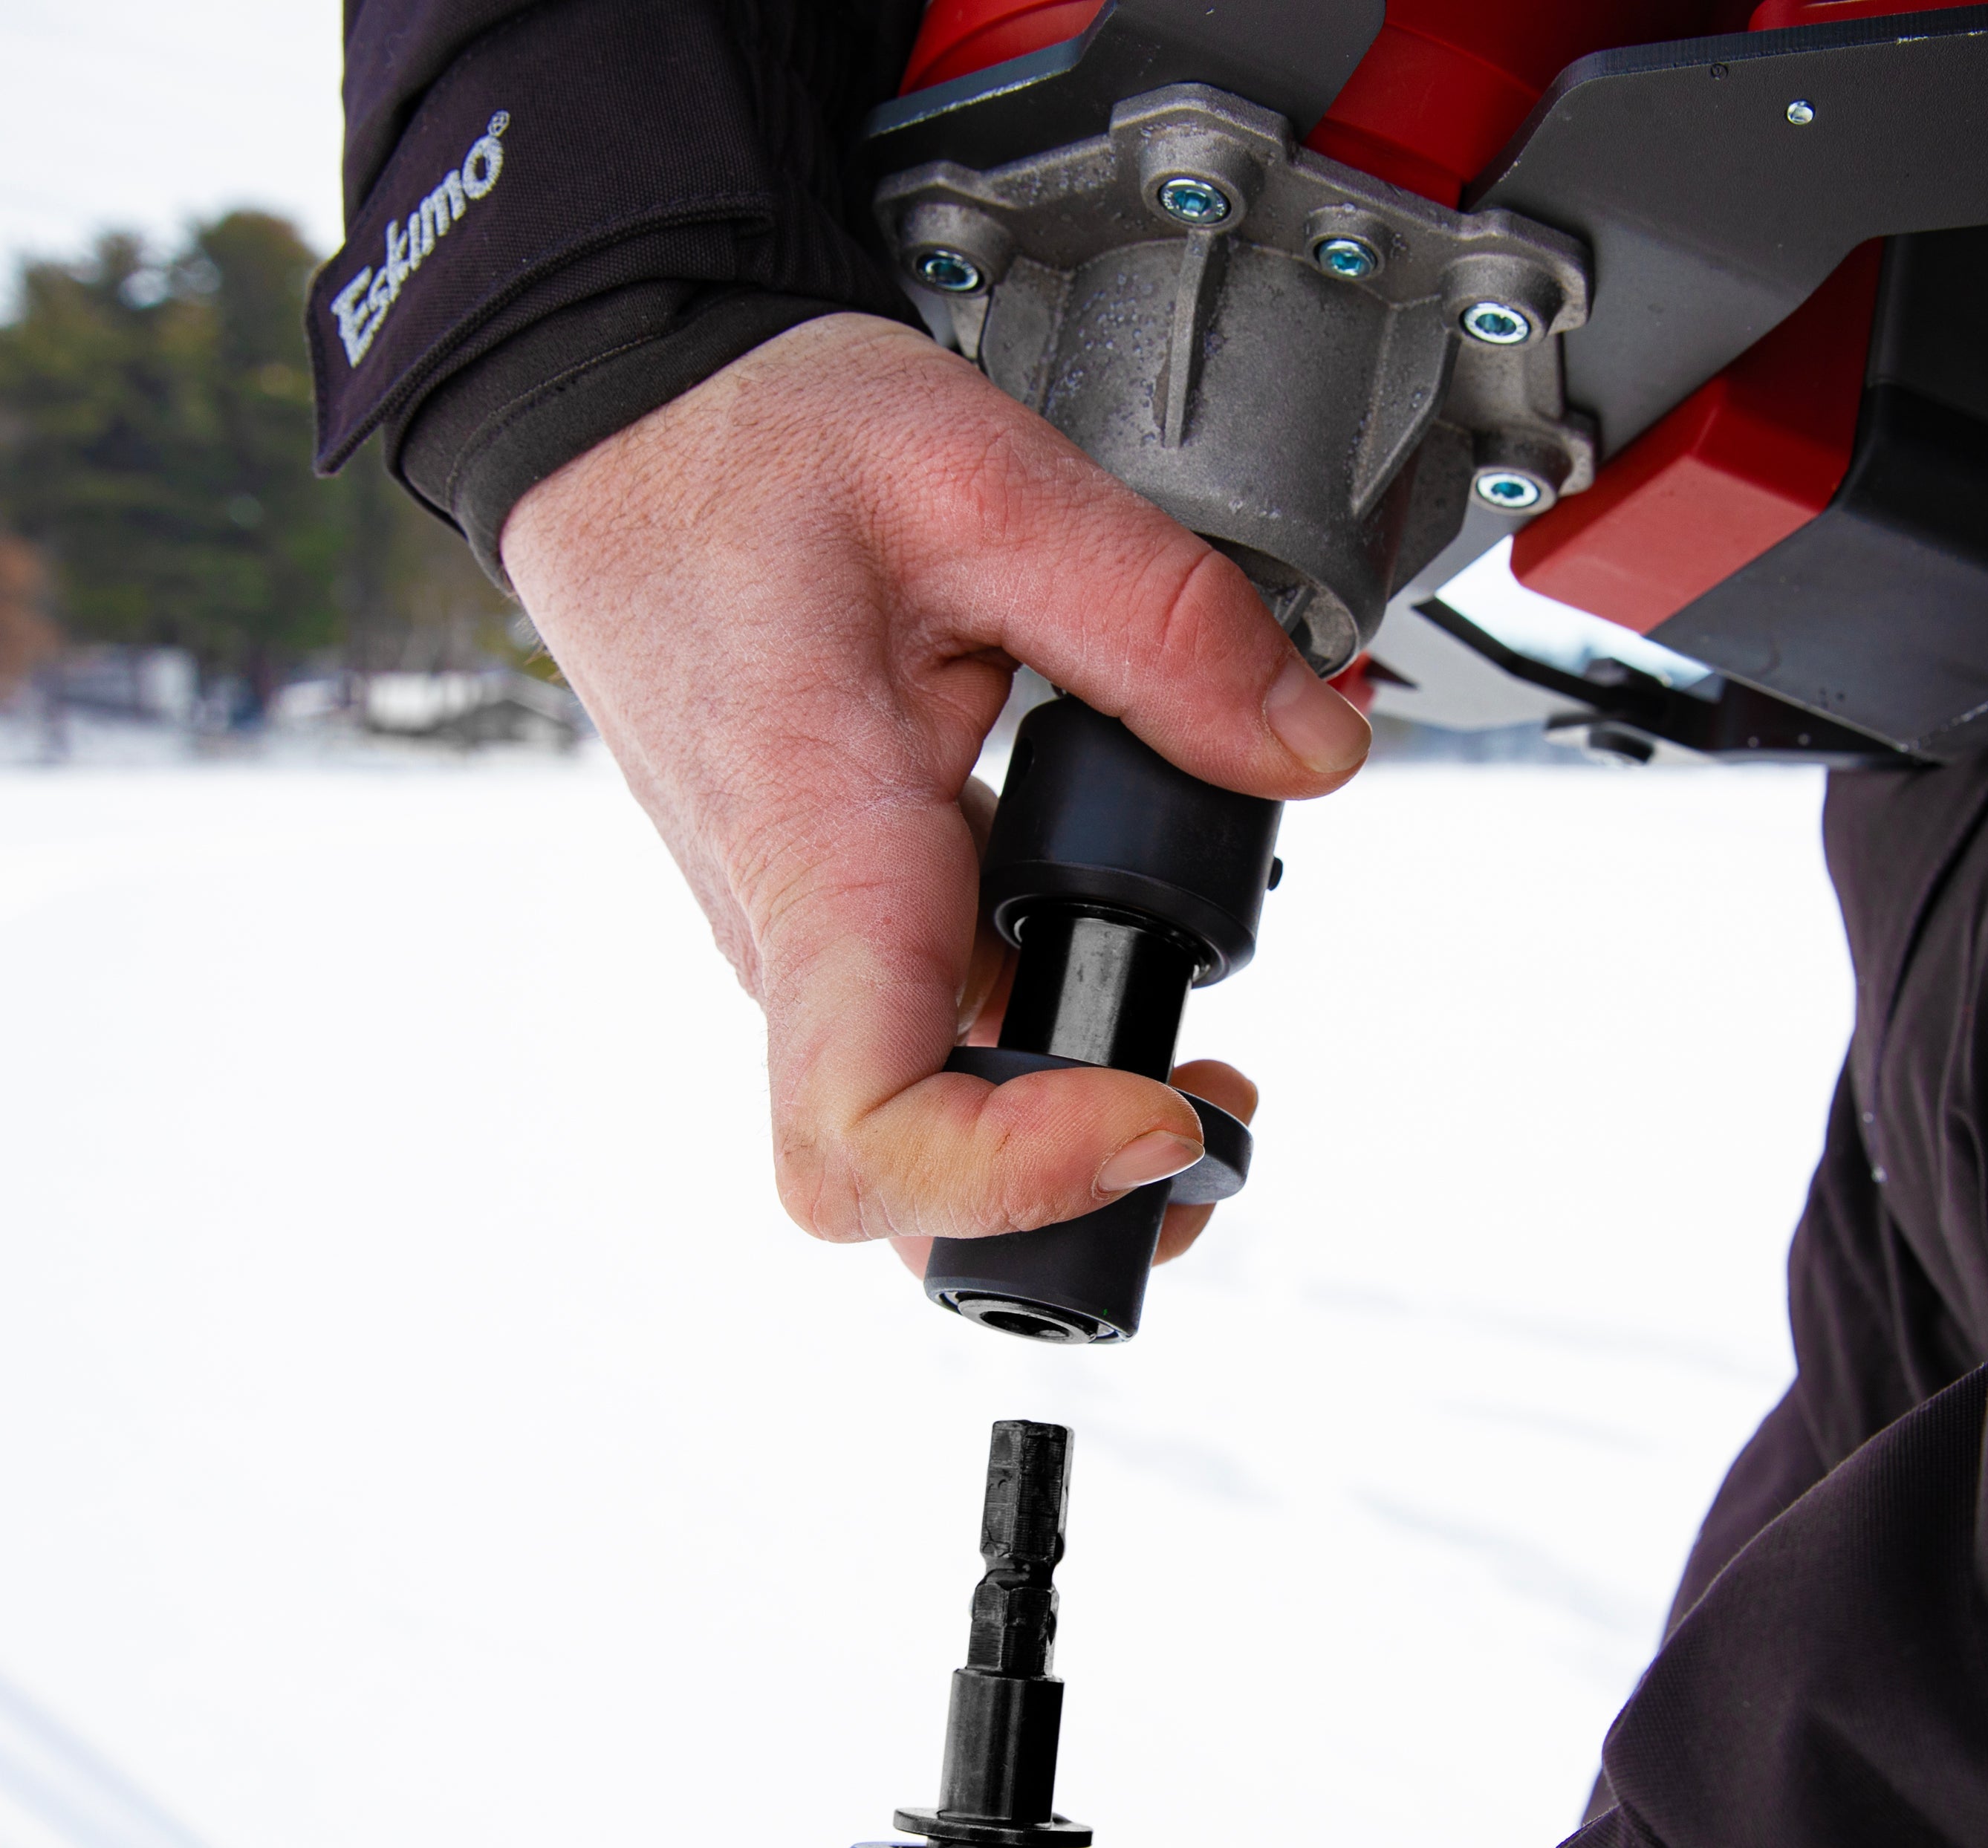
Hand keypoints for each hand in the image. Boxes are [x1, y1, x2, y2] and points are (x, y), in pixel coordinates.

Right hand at [503, 314, 1367, 1259]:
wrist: (623, 446)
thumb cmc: (747, 456)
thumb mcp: (980, 485)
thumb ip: (1163, 625)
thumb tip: (1306, 752)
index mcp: (823, 855)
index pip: (868, 1130)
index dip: (1021, 1175)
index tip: (1155, 1111)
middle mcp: (801, 940)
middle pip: (904, 1189)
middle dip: (1073, 1204)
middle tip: (1210, 1114)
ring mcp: (815, 947)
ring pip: (926, 1134)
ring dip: (1069, 1142)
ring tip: (1199, 1067)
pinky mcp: (842, 922)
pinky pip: (933, 1046)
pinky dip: (1043, 1054)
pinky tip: (1125, 968)